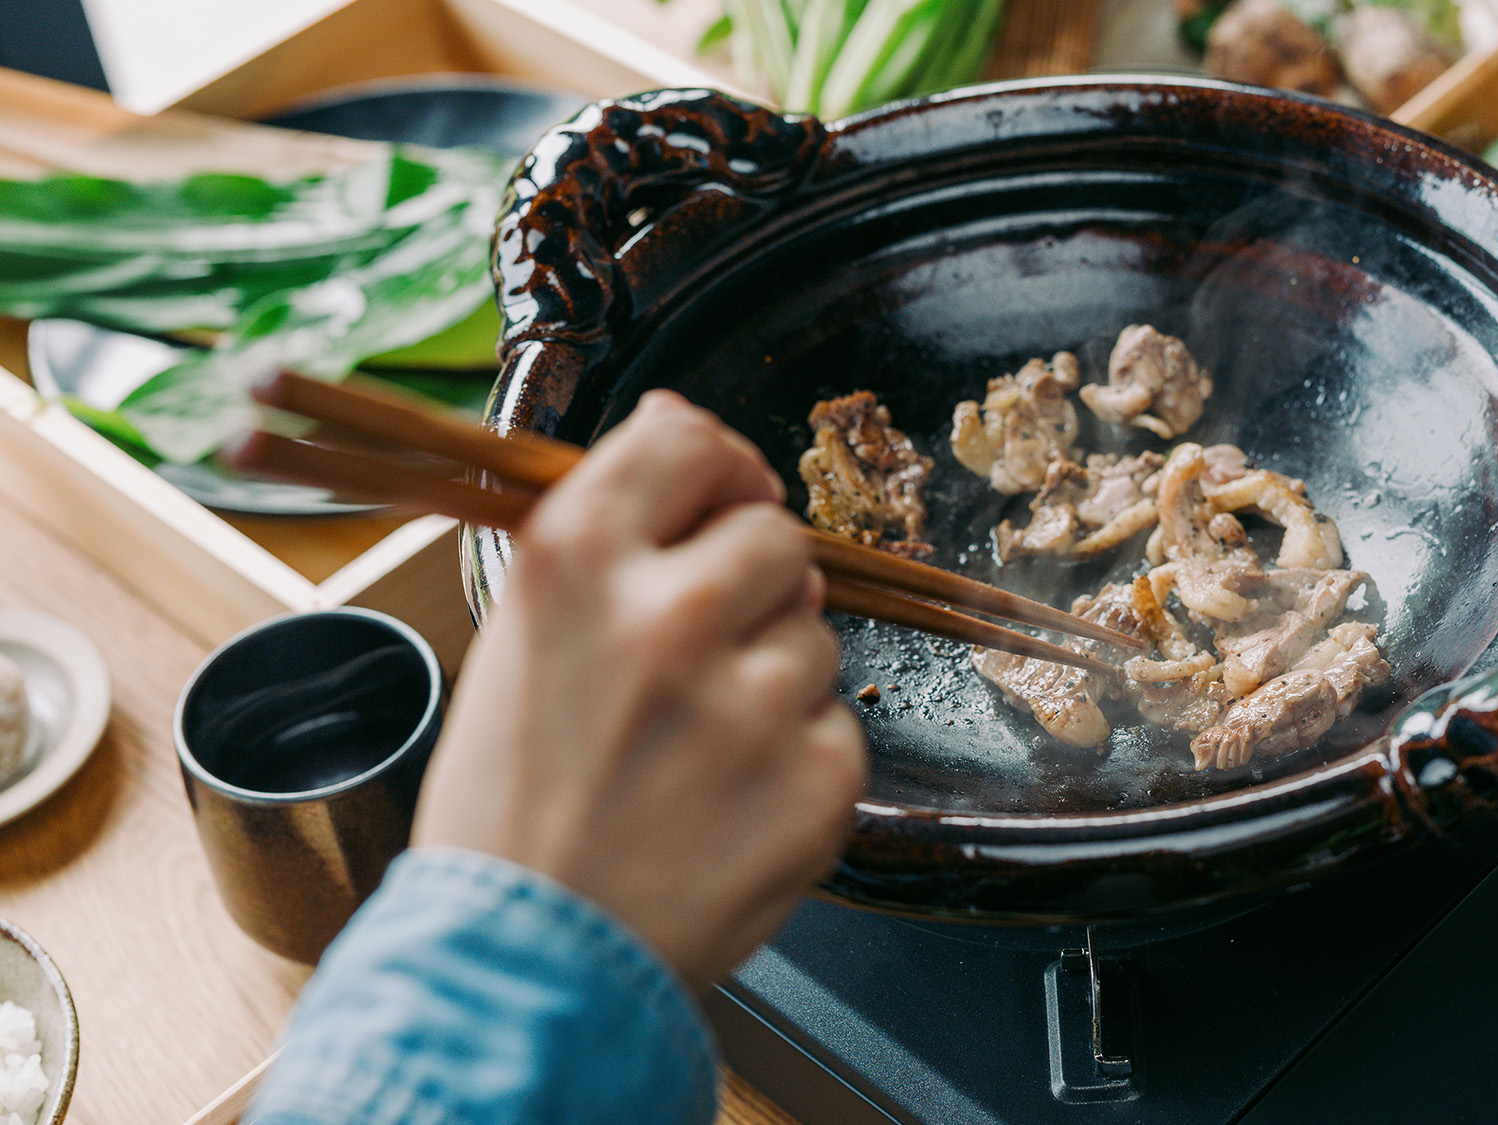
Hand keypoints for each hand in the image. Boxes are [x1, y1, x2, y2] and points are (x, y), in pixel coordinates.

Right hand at [412, 390, 865, 987]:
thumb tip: (677, 431)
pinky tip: (730, 803)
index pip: (688, 441)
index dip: (717, 467)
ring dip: (773, 678)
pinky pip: (839, 727)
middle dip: (751, 585)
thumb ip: (603, 536)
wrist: (527, 966)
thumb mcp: (517, 641)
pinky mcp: (817, 778)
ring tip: (695, 753)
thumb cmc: (510, 809)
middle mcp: (670, 615)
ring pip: (814, 637)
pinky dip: (798, 760)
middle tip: (698, 658)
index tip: (722, 497)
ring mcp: (753, 700)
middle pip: (775, 537)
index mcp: (576, 564)